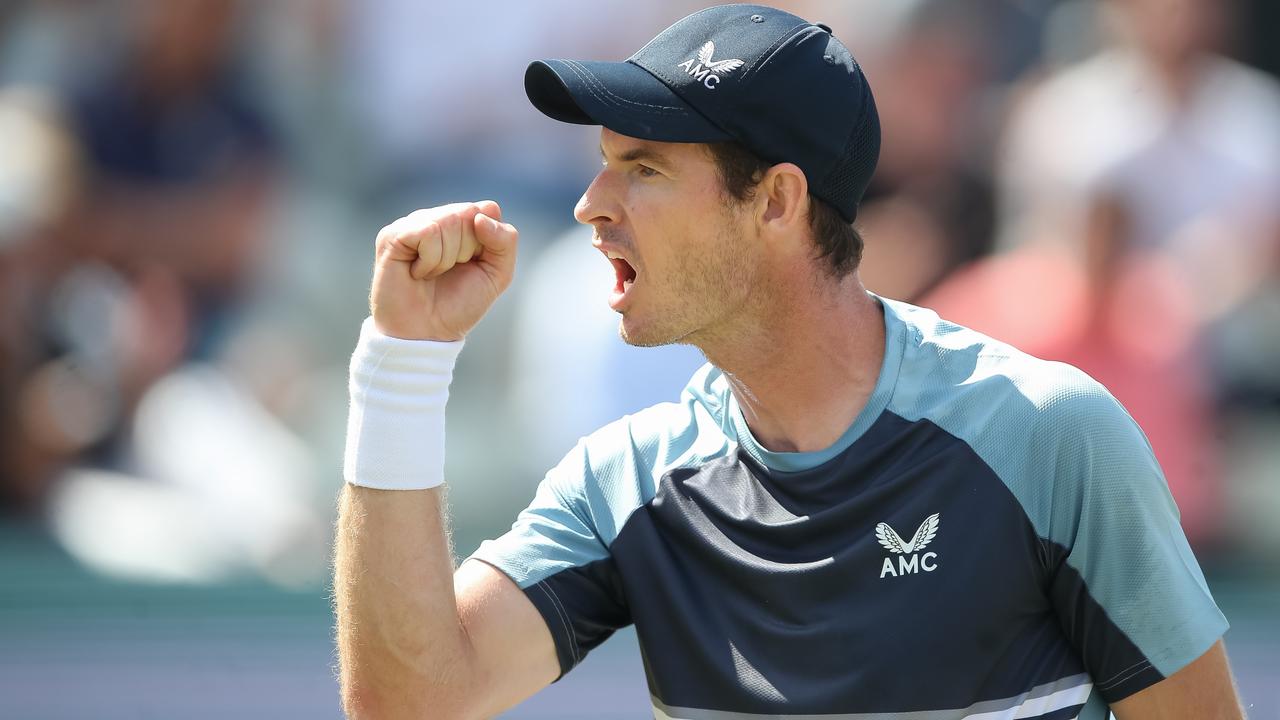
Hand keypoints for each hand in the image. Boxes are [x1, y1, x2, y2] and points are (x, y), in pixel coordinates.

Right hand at [369, 201, 517, 340]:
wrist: (427, 334)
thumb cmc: (459, 304)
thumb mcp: (497, 275)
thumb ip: (505, 241)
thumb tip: (480, 218)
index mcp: (462, 223)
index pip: (487, 209)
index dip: (488, 241)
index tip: (474, 265)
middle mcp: (437, 217)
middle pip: (469, 213)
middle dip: (467, 251)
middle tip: (449, 272)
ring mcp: (413, 223)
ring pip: (448, 220)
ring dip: (447, 259)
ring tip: (432, 275)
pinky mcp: (393, 235)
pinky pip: (428, 232)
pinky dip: (430, 260)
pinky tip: (418, 273)